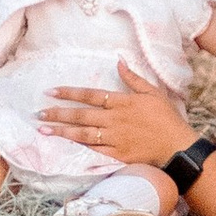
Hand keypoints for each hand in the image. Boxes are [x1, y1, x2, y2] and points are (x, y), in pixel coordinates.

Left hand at [37, 78, 195, 163]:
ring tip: (44, 129)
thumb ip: (133, 78)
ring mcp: (115, 139)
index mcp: (122, 102)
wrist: (177, 147)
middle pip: (81, 115)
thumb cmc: (167, 118)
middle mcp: (115, 120)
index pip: (90, 95)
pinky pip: (94, 150)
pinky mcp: (118, 155)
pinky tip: (65, 144)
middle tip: (38, 113)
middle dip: (58, 113)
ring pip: (83, 134)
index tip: (51, 92)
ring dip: (62, 131)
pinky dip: (79, 147)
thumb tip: (118, 61)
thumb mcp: (153, 92)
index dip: (69, 93)